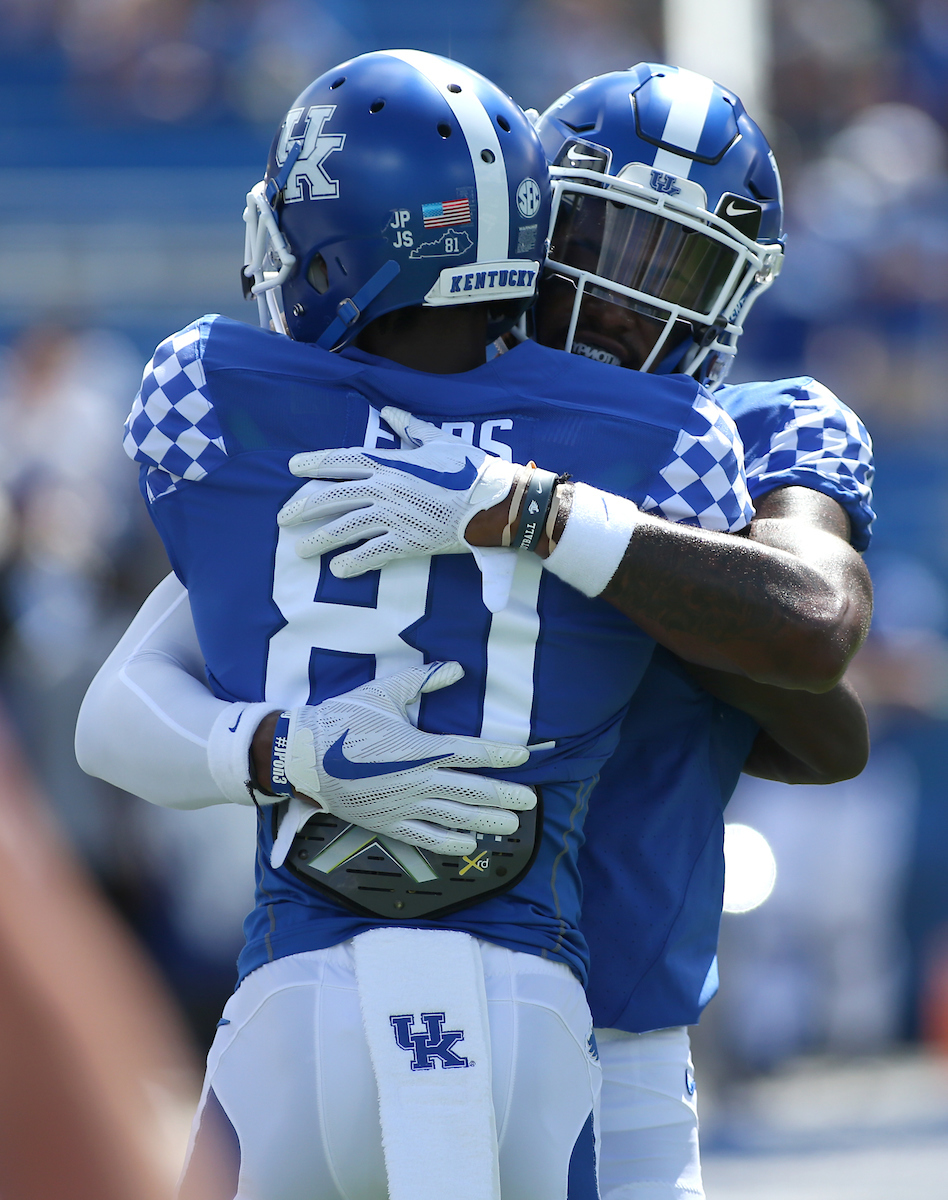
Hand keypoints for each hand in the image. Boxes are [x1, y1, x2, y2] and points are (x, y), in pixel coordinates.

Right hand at [276, 661, 534, 855]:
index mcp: (420, 748)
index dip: (500, 755)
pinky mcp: (387, 822)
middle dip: (505, 796)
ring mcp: (403, 805)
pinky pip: (424, 837)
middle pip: (472, 791)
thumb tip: (457, 668)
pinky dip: (448, 842)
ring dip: (485, 822)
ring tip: (511, 826)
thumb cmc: (344, 719)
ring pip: (454, 817)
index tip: (523, 757)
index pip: (471, 753)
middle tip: (530, 801)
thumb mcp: (385, 691)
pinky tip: (467, 845)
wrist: (303, 756)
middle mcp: (418, 781)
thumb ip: (424, 680)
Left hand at [278, 406, 518, 576]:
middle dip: (303, 507)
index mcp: (390, 462)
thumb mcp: (439, 440)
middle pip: (332, 497)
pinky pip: (372, 553)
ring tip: (301, 550)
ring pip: (345, 528)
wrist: (493, 500)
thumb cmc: (470, 468)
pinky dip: (353, 563)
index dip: (314, 464)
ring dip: (320, 539)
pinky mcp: (407, 541)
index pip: (341, 460)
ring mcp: (394, 516)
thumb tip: (391, 412)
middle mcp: (385, 488)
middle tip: (283, 518)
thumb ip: (410, 429)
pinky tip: (338, 570)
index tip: (293, 468)